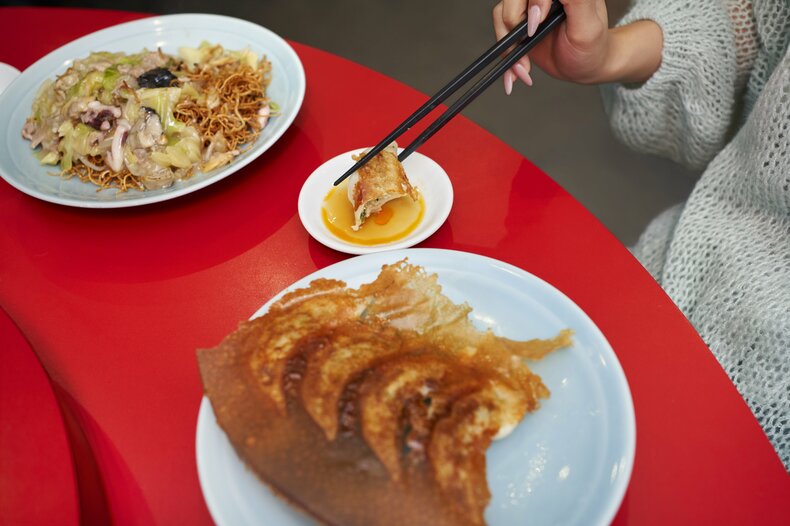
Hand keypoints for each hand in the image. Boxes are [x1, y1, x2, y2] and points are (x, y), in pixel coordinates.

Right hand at [492, 0, 662, 91]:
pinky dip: (505, 51)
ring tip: (523, 65)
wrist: (584, 66)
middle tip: (529, 41)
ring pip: (501, 13)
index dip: (532, 3)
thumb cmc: (592, 48)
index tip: (536, 25)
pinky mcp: (520, 23)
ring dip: (508, 44)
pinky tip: (515, 69)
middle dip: (514, 24)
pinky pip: (501, 29)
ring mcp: (530, 9)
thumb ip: (575, 1)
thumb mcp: (588, 26)